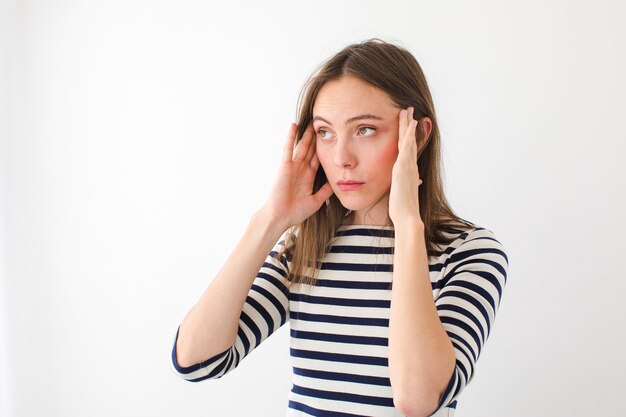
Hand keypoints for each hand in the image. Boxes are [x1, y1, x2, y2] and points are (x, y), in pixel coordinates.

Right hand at [259, 122, 334, 229]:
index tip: (332, 137)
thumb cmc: (295, 212)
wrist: (281, 217)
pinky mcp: (284, 165)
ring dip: (306, 133)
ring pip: (302, 146)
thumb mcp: (316, 201)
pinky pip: (288, 148)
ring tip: (311, 120)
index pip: (318, 158)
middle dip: (316, 137)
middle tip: (324, 123)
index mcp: (308, 176)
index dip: (324, 148)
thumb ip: (325, 191)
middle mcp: (301, 169)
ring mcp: (293, 166)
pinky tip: (294, 125)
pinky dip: (290, 137)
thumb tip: (337, 183)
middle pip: (311, 149)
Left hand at [389, 107, 422, 225]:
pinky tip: (410, 123)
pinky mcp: (404, 167)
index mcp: (408, 170)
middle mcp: (409, 165)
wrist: (407, 215)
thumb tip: (416, 183)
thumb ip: (407, 185)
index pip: (406, 149)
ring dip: (408, 124)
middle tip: (408, 110)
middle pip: (408, 140)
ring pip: (408, 140)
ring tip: (407, 110)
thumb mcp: (402, 193)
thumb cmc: (403, 208)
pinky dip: (409, 134)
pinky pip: (407, 146)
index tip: (408, 124)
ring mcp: (407, 165)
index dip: (407, 135)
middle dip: (408, 125)